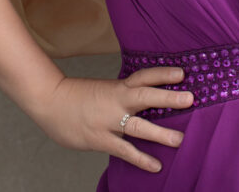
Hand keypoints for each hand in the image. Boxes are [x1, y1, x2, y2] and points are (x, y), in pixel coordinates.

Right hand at [32, 67, 193, 172]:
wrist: (49, 101)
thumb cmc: (77, 96)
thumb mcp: (104, 90)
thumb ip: (123, 95)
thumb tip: (145, 100)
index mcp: (118, 87)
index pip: (143, 76)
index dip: (163, 74)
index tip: (182, 73)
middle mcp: (116, 101)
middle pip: (145, 96)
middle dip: (168, 97)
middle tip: (190, 98)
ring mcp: (108, 121)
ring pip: (138, 125)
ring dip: (160, 133)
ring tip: (180, 139)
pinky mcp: (100, 139)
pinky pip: (124, 150)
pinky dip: (141, 158)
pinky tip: (156, 165)